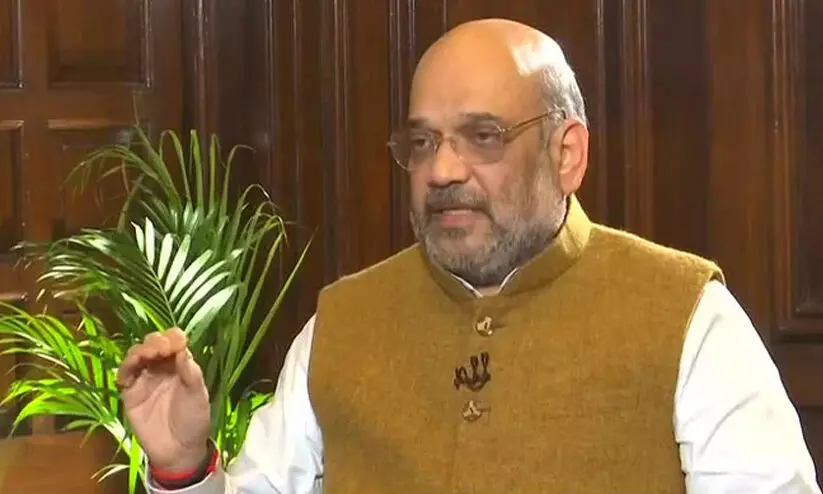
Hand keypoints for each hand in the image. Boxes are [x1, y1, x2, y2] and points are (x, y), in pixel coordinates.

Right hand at [117, 328, 210, 471]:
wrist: (179, 450)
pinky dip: (125, 368)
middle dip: (156, 342)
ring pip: (137, 356)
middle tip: (162, 348)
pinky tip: (131, 367)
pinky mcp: (130, 393)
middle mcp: (161, 368)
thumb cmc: (194, 420)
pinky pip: (124, 375)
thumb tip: (183, 349)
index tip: (178, 340)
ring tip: (148, 354)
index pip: (174, 342)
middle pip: (153, 344)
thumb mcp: (198, 396)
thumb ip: (191, 373)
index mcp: (181, 364)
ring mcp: (145, 379)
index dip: (174, 338)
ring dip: (140, 351)